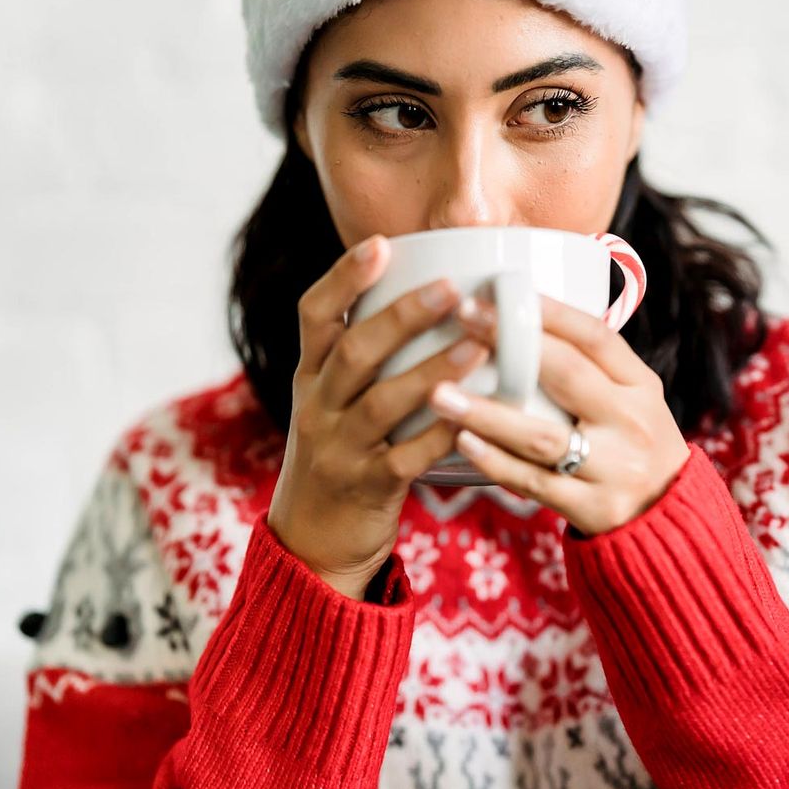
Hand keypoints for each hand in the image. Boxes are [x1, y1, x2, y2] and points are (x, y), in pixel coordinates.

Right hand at [267, 234, 489, 599]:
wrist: (313, 543)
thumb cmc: (341, 456)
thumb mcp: (334, 402)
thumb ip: (368, 358)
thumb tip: (425, 293)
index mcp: (311, 377)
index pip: (314, 316)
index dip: (343, 278)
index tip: (380, 244)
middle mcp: (317, 407)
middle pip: (353, 352)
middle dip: (401, 316)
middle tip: (451, 288)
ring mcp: (338, 450)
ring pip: (381, 403)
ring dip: (431, 371)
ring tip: (477, 344)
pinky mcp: (366, 489)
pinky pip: (405, 459)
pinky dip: (439, 435)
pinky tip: (474, 415)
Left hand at [427, 293, 690, 536]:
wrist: (667, 517)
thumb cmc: (632, 444)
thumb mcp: (632, 398)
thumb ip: (590, 366)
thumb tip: (523, 315)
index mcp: (641, 385)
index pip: (597, 337)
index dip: (549, 312)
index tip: (499, 292)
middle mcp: (631, 422)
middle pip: (568, 375)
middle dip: (511, 345)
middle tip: (463, 320)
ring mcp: (614, 468)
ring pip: (542, 436)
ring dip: (488, 414)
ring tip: (440, 394)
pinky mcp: (593, 508)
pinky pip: (535, 483)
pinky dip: (497, 462)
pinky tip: (464, 442)